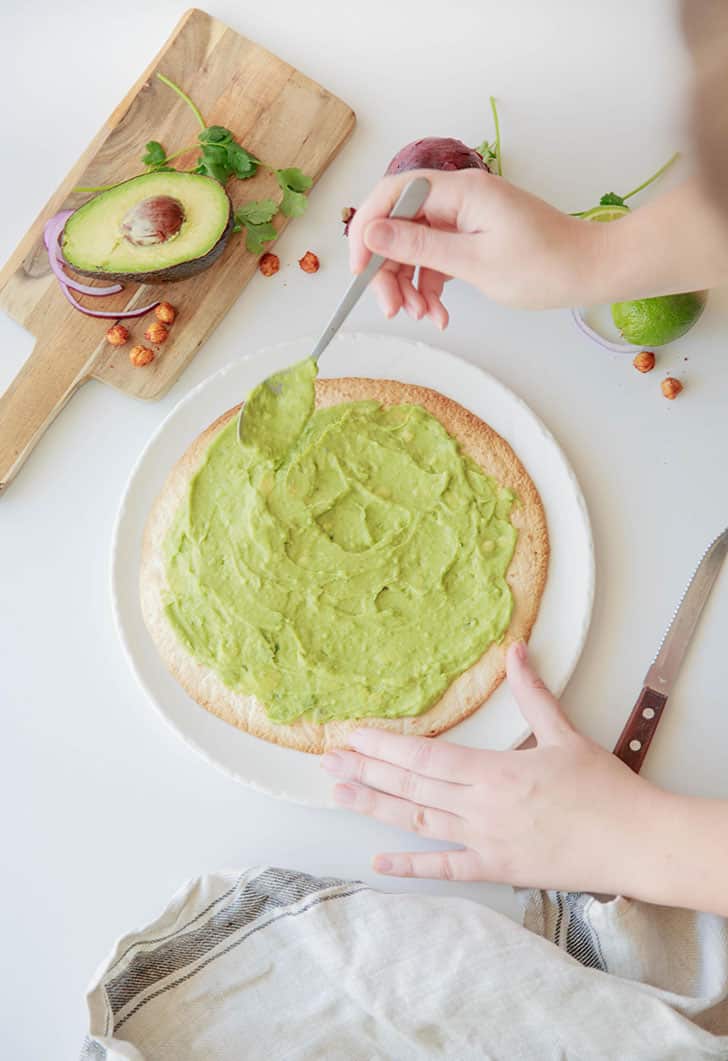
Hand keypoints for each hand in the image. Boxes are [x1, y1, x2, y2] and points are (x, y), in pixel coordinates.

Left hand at [321, 641, 664, 894]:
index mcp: (493, 772)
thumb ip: (533, 693)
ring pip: (417, 823)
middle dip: (366, 772)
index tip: (353, 736)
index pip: (425, 756)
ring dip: (375, 808)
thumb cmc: (603, 788)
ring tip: (339, 796)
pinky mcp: (496, 869)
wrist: (634, 842)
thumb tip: (515, 651)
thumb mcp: (564, 734)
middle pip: (410, 787)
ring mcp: (484, 842)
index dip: (385, 746)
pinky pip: (446, 869)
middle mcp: (479, 808)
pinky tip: (379, 863)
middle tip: (328, 762)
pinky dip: (411, 866)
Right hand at [348, 169, 596, 325]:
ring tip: (422, 317)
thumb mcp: (474, 262)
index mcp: (458, 190)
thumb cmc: (544, 266)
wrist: (589, 271)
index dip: (367, 230)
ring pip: (414, 246)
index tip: (360, 270)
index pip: (391, 195)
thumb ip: (419, 246)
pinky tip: (437, 313)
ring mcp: (464, 216)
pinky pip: (436, 257)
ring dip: (410, 284)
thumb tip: (371, 233)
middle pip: (399, 225)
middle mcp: (457, 197)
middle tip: (392, 309)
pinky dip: (432, 286)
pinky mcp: (472, 236)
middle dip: (389, 269)